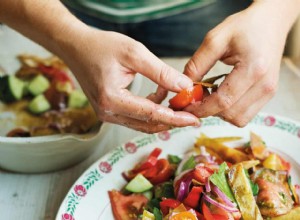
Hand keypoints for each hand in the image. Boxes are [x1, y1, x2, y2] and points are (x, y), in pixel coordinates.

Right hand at [59, 28, 198, 132]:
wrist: (76, 47)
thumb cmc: (101, 46)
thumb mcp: (134, 53)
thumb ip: (161, 72)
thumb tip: (184, 87)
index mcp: (111, 99)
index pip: (150, 115)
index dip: (175, 119)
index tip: (195, 121)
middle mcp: (107, 112)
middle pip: (147, 124)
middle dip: (172, 120)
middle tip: (192, 114)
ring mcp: (107, 114)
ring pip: (142, 123)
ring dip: (162, 114)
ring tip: (177, 100)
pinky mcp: (109, 111)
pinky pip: (135, 117)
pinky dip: (150, 110)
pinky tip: (159, 95)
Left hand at [184, 0, 299, 125]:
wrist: (270, 23)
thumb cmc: (243, 27)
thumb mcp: (215, 39)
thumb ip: (198, 64)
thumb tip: (184, 87)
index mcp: (253, 68)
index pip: (223, 101)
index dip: (201, 108)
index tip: (185, 107)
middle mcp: (265, 85)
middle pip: (230, 114)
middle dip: (208, 110)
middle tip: (195, 98)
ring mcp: (269, 92)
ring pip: (238, 119)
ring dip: (220, 113)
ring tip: (210, 95)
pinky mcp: (268, 95)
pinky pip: (245, 115)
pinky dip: (230, 111)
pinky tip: (222, 95)